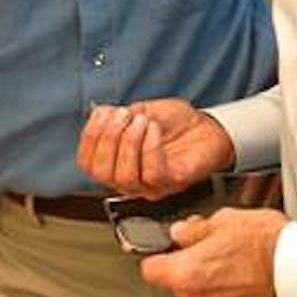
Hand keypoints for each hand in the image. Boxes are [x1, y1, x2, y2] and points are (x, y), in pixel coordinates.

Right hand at [76, 98, 234, 198]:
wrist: (209, 126)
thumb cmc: (176, 122)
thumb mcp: (142, 111)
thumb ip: (120, 116)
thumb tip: (100, 115)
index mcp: (116, 162)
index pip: (87, 164)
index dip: (89, 138)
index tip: (102, 113)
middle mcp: (129, 179)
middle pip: (102, 174)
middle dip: (108, 140)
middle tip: (123, 116)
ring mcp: (150, 185)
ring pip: (125, 177)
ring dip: (129, 143)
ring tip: (142, 120)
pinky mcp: (172, 183)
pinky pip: (153, 175)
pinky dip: (150, 148)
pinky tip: (154, 129)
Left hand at [141, 208, 287, 296]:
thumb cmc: (267, 242)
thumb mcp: (224, 219)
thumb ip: (194, 229)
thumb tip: (181, 232)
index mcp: (185, 272)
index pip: (150, 269)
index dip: (159, 256)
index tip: (167, 251)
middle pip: (177, 285)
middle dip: (191, 268)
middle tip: (215, 251)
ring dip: (210, 286)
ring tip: (236, 266)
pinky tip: (245, 283)